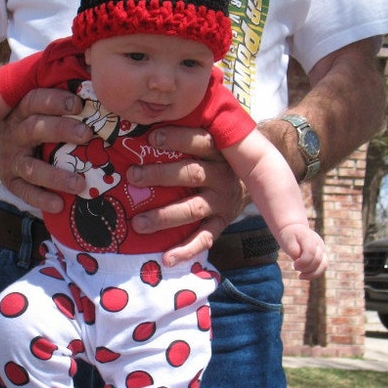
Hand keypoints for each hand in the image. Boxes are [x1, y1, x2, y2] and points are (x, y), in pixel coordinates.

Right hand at [0, 87, 92, 211]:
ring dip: (56, 176)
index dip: (55, 101)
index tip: (78, 104)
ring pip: (31, 167)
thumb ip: (55, 106)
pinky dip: (41, 199)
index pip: (34, 101)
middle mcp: (14, 134)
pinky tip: (59, 205)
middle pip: (35, 129)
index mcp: (20, 112)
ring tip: (80, 183)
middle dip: (61, 130)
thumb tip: (97, 97)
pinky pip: (24, 192)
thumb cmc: (24, 125)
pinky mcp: (10, 182)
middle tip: (87, 134)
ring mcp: (10, 160)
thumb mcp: (31, 111)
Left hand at [127, 125, 246, 265]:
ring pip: (193, 209)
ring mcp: (222, 202)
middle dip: (160, 175)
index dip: (177, 138)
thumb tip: (143, 129)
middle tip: (132, 176)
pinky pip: (204, 238)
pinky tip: (167, 258)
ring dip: (164, 216)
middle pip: (191, 174)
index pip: (199, 141)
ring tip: (138, 223)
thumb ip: (185, 138)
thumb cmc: (213, 160)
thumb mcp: (208, 144)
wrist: (254, 183)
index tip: (151, 138)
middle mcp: (222, 176)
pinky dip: (186, 250)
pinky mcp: (222, 224)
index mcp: (217, 152)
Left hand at [279, 224, 327, 279]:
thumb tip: (300, 262)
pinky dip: (314, 274)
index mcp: (309, 237)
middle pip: (317, 260)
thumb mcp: (287, 242)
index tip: (294, 265)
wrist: (294, 229)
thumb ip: (294, 251)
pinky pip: (322, 267)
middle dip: (305, 268)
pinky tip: (303, 276)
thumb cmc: (289, 237)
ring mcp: (322, 249)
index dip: (303, 262)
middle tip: (294, 267)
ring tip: (300, 276)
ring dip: (312, 274)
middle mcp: (319, 243)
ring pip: (324, 265)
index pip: (311, 252)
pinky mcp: (322, 256)